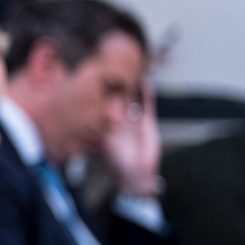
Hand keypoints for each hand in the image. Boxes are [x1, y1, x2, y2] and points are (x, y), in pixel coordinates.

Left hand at [103, 80, 161, 195]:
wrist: (136, 175)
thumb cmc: (117, 163)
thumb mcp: (106, 144)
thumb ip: (104, 129)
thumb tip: (102, 115)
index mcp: (105, 126)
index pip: (101, 106)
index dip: (99, 94)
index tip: (97, 80)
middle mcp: (117, 121)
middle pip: (116, 100)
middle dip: (114, 87)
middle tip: (113, 70)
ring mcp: (132, 121)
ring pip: (131, 100)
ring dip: (131, 88)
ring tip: (130, 72)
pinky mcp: (146, 123)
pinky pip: (146, 106)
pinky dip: (147, 95)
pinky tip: (146, 83)